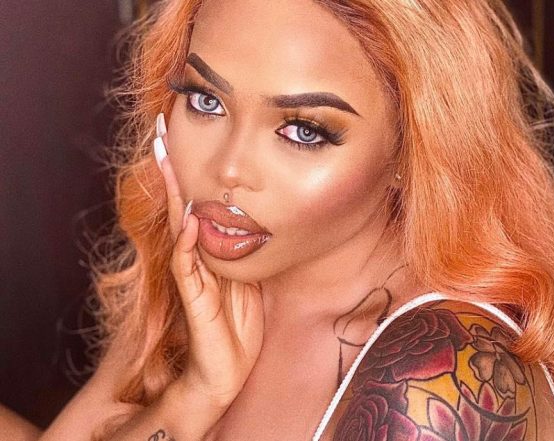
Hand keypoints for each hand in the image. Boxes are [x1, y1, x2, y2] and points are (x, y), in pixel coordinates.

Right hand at [153, 113, 263, 409]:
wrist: (227, 371)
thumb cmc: (238, 328)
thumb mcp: (250, 283)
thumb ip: (246, 256)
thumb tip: (254, 226)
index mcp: (210, 256)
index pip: (196, 209)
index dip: (190, 180)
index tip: (180, 146)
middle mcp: (196, 262)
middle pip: (182, 211)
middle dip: (173, 176)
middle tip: (161, 137)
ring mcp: (193, 279)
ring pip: (180, 231)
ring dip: (175, 199)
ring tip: (168, 164)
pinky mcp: (195, 300)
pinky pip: (188, 268)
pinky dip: (187, 245)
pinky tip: (188, 222)